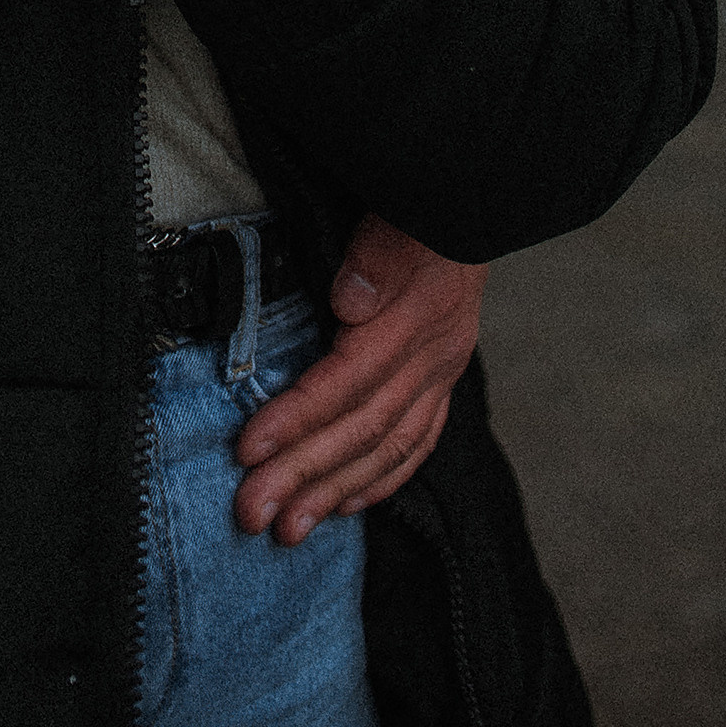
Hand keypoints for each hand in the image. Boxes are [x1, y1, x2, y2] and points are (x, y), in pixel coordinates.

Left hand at [232, 217, 487, 543]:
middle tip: (254, 512)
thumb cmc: (422, 202)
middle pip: (364, 427)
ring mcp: (443, 373)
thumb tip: (350, 300)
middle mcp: (435, 355)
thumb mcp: (402, 212)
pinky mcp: (443, 381)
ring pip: (388, 447)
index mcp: (418, 315)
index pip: (350, 379)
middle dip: (305, 473)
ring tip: (289, 528)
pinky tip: (343, 506)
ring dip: (335, 491)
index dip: (299, 417)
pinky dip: (378, 480)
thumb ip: (378, 253)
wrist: (476, 199)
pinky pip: (415, 443)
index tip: (248, 447)